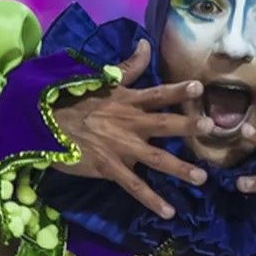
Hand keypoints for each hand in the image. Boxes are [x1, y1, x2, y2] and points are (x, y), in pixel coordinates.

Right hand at [52, 40, 213, 217]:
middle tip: (212, 128)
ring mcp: (120, 147)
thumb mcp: (102, 80)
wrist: (43, 125)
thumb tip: (146, 43)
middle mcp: (129, 123)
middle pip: (164, 124)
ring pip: (156, 158)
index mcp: (128, 101)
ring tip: (202, 178)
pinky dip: (152, 200)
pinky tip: (169, 212)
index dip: (178, 89)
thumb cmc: (76, 102)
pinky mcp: (109, 168)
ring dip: (180, 168)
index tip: (200, 87)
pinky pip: (134, 186)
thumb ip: (129, 65)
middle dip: (188, 126)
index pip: (158, 93)